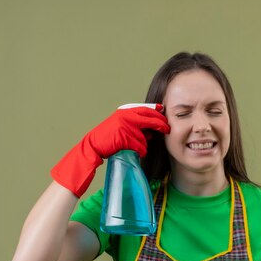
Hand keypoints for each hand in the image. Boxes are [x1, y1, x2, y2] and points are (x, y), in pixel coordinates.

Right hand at [50, 103, 169, 196]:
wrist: (93, 145)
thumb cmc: (108, 137)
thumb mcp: (121, 125)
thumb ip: (135, 124)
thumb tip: (153, 129)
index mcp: (125, 112)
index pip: (146, 109)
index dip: (156, 111)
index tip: (164, 111)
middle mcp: (126, 117)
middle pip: (150, 119)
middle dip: (161, 124)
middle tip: (167, 129)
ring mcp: (126, 127)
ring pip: (145, 138)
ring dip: (144, 145)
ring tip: (134, 147)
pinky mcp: (125, 138)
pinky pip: (140, 146)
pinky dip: (140, 151)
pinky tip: (133, 152)